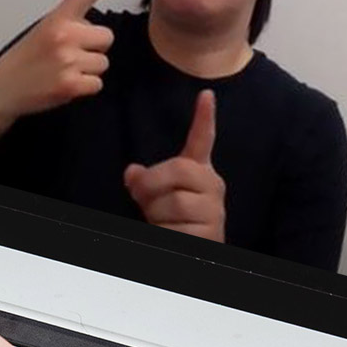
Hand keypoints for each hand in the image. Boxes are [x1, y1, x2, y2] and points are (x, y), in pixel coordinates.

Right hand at [0, 0, 134, 139]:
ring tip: (66, 71)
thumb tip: (95, 30)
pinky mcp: (70, 84)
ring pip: (103, 62)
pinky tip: (67, 85)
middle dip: (95, 47)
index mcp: (57, 18)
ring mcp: (68, 60)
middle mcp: (64, 35)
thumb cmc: (25, 59)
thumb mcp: (43, 30)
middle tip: (73, 55)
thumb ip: (69, 24)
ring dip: (90, 69)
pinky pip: (97, 83)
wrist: (2, 89)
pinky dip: (86, 87)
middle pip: (107, 37)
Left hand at [124, 89, 225, 242]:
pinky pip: (177, 228)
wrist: (195, 252)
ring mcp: (215, 211)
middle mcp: (213, 187)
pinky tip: (171, 233)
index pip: (203, 141)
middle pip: (178, 170)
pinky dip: (164, 231)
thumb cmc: (177, 221)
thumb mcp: (157, 196)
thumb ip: (147, 179)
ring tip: (161, 221)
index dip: (204, 118)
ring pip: (174, 202)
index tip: (206, 95)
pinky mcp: (212, 234)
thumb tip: (132, 172)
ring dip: (156, 213)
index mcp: (200, 173)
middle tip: (143, 198)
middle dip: (152, 184)